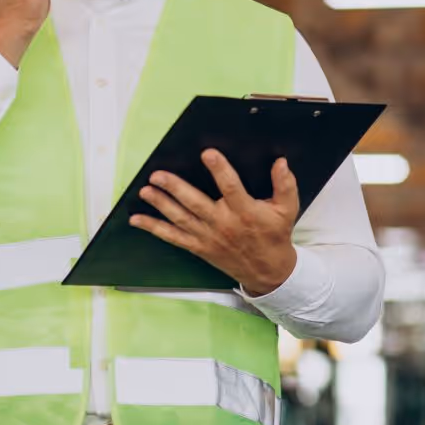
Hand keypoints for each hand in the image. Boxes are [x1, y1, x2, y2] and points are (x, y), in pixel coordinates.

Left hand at [130, 150, 299, 295]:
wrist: (268, 271)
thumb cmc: (275, 235)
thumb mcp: (287, 209)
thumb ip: (285, 185)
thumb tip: (281, 162)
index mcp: (245, 211)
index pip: (231, 187)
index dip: (220, 170)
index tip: (208, 154)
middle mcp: (224, 224)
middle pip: (195, 203)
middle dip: (175, 188)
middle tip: (158, 175)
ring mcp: (208, 237)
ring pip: (180, 219)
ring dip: (161, 205)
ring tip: (146, 191)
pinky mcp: (199, 247)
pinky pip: (173, 237)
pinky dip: (154, 228)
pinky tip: (137, 219)